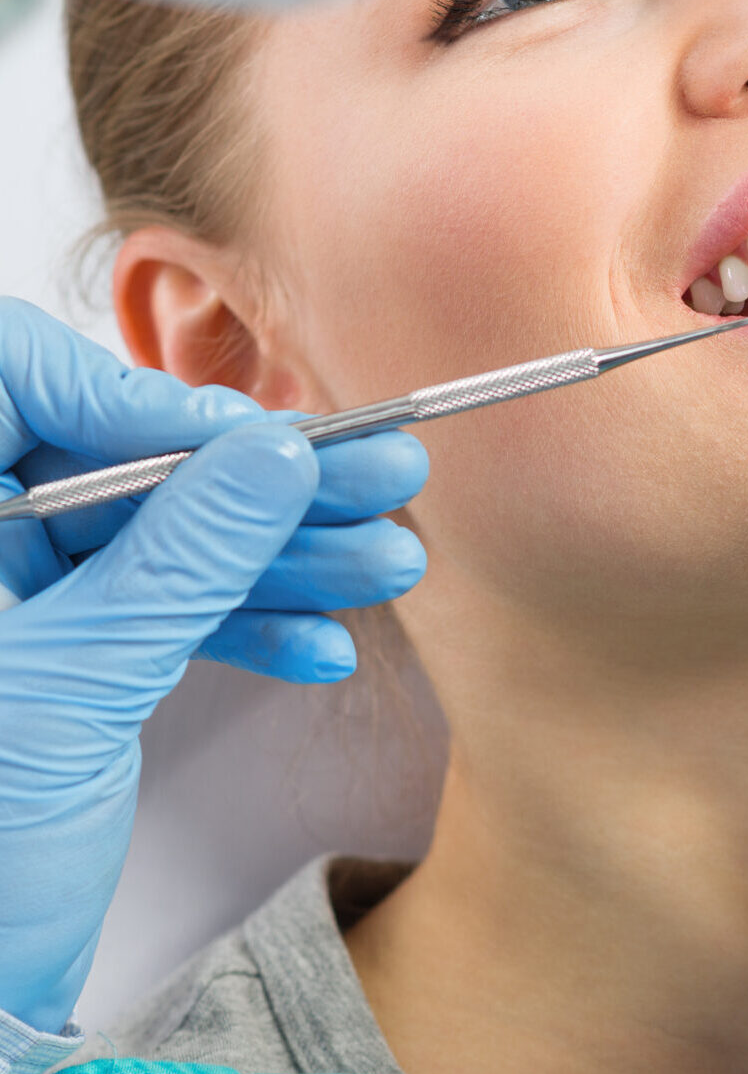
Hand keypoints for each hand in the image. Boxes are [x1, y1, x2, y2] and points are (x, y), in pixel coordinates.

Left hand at [0, 299, 426, 1033]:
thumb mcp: (75, 691)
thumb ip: (179, 560)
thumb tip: (272, 456)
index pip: (19, 382)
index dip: (141, 402)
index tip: (254, 443)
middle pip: (117, 463)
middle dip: (254, 483)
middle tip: (375, 476)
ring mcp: (16, 606)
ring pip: (157, 541)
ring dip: (277, 556)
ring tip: (383, 560)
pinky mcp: (64, 660)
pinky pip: (160, 614)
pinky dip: (240, 628)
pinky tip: (318, 643)